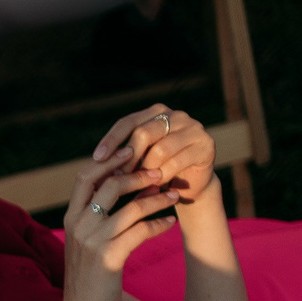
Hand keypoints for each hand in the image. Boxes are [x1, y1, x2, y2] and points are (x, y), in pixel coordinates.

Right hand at [56, 138, 180, 300]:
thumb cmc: (88, 277)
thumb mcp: (84, 243)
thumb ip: (94, 217)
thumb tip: (119, 186)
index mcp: (71, 218)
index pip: (86, 176)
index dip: (110, 160)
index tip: (132, 152)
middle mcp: (78, 226)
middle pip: (110, 184)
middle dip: (139, 174)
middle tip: (160, 172)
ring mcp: (92, 242)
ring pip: (131, 207)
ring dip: (157, 198)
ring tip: (173, 195)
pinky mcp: (109, 258)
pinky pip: (141, 231)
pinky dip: (159, 224)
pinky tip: (170, 224)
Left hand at [95, 104, 217, 206]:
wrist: (189, 186)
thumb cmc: (157, 172)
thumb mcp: (137, 161)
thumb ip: (123, 156)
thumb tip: (96, 162)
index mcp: (156, 113)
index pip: (128, 121)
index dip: (111, 139)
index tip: (96, 158)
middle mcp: (176, 115)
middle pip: (144, 133)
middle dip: (128, 158)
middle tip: (117, 177)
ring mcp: (193, 128)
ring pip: (160, 149)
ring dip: (146, 171)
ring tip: (138, 185)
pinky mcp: (205, 145)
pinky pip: (176, 162)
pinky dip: (163, 176)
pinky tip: (157, 187)